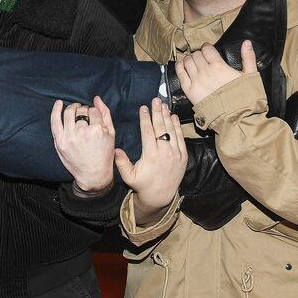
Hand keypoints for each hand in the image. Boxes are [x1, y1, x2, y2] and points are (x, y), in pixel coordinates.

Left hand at [51, 96, 116, 191]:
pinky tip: (58, 103)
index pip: (93, 111)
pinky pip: (55, 121)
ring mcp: (69, 137)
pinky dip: (56, 110)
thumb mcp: (111, 134)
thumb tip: (97, 98)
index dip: (94, 112)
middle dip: (84, 110)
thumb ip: (105, 114)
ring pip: (69, 112)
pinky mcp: (60, 141)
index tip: (94, 118)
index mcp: (97, 130)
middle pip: (82, 111)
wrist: (93, 174)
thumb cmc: (104, 154)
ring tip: (76, 109)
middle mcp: (82, 132)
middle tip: (86, 116)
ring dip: (73, 108)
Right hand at [115, 99, 186, 221]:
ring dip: (167, 116)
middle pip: (161, 127)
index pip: (148, 131)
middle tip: (155, 100)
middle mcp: (164, 152)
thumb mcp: (129, 176)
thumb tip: (115, 150)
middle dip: (157, 112)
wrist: (161, 196)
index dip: (145, 118)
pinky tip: (174, 117)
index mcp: (151, 154)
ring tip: (163, 105)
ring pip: (171, 130)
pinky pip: (181, 138)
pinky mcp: (183, 157)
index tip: (143, 108)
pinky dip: (177, 126)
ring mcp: (176, 154)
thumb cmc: (142, 185)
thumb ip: (122, 163)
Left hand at [175, 41, 255, 106]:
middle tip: (202, 58)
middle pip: (196, 55)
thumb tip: (247, 42)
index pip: (207, 49)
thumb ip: (248, 57)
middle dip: (199, 54)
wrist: (236, 118)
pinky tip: (181, 64)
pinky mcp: (189, 91)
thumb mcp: (251, 76)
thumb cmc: (245, 98)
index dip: (207, 48)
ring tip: (192, 61)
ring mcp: (196, 81)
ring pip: (187, 62)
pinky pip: (180, 74)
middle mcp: (205, 71)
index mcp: (219, 66)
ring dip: (189, 59)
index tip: (208, 50)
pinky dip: (179, 67)